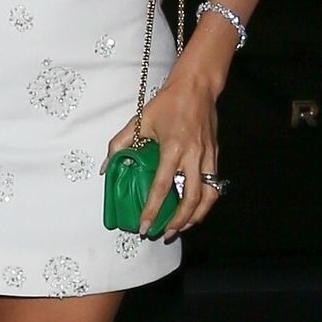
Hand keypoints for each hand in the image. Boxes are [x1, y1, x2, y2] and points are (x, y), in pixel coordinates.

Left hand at [104, 57, 222, 240]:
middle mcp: (193, 156)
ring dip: (195, 217)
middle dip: (178, 221)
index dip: (153, 209)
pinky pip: (213, 186)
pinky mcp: (215, 156)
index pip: (162, 187)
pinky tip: (194, 210)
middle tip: (163, 233)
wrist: (197, 87)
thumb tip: (106, 167)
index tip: (145, 225)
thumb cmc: (167, 103)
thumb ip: (120, 144)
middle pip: (190, 199)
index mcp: (173, 148)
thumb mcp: (140, 120)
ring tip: (181, 228)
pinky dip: (205, 202)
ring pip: (208, 197)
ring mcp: (208, 158)